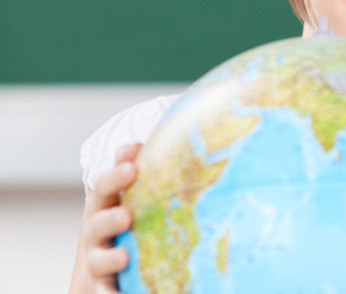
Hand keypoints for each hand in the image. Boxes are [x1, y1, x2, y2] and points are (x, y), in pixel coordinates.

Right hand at [69, 143, 140, 293]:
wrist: (99, 282)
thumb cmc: (122, 234)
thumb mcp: (133, 203)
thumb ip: (144, 180)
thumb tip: (168, 146)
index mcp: (106, 208)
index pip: (106, 187)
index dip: (116, 173)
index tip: (133, 159)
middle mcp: (97, 235)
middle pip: (97, 222)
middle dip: (109, 216)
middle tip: (126, 215)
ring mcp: (98, 263)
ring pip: (98, 260)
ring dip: (108, 258)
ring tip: (123, 257)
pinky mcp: (102, 289)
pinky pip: (105, 293)